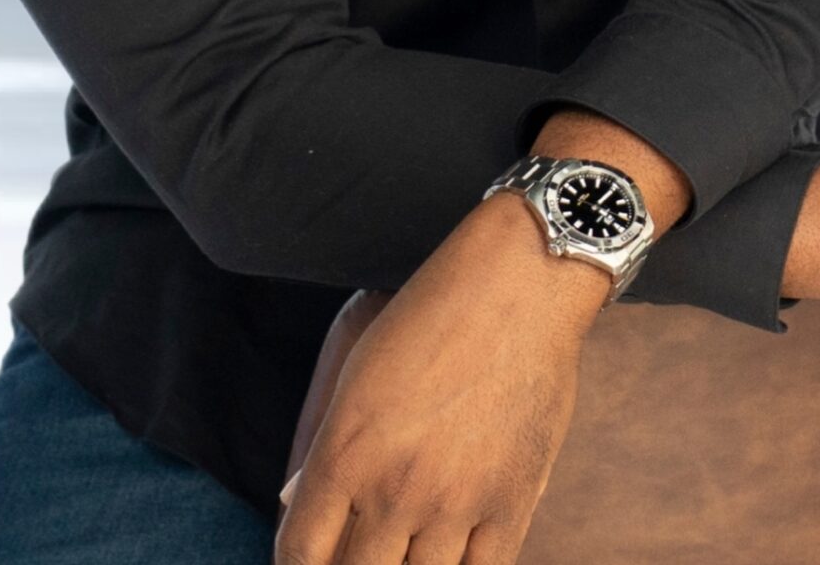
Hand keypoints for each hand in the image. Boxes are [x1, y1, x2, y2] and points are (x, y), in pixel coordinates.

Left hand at [275, 193, 608, 564]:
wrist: (519, 283)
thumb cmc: (431, 315)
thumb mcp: (356, 373)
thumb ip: (327, 448)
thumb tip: (302, 509)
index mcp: (344, 454)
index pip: (300, 555)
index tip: (314, 563)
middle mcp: (394, 489)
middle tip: (364, 550)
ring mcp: (456, 501)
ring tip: (406, 552)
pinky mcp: (512, 502)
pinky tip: (449, 557)